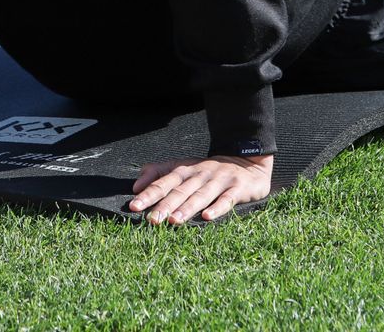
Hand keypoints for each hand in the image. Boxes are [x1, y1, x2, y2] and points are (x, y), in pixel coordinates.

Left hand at [129, 153, 272, 224]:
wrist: (249, 162)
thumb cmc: (210, 171)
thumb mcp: (184, 167)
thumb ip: (159, 173)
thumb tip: (135, 185)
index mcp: (186, 170)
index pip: (164, 182)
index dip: (149, 194)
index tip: (134, 206)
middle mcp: (200, 174)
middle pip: (180, 190)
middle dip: (165, 205)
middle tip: (152, 219)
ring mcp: (219, 180)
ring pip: (201, 195)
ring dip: (187, 208)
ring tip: (174, 220)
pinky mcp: (238, 188)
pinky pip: (227, 199)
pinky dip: (217, 208)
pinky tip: (207, 217)